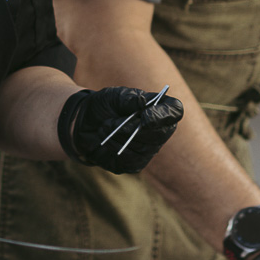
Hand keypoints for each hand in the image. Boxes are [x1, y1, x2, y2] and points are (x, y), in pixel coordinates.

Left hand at [58, 86, 183, 173]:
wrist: (84, 125)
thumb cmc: (104, 107)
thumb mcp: (113, 96)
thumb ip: (128, 98)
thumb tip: (142, 101)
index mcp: (157, 108)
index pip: (174, 111)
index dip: (164, 115)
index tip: (144, 115)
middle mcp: (158, 130)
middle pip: (161, 134)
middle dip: (134, 128)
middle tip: (113, 122)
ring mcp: (149, 149)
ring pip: (143, 148)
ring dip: (120, 136)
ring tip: (104, 127)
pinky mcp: (135, 163)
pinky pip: (131, 160)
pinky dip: (115, 148)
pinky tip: (106, 140)